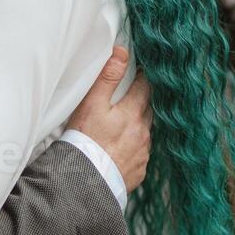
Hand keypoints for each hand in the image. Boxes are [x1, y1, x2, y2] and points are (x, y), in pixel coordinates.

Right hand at [66, 46, 152, 191]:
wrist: (85, 181)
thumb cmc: (85, 140)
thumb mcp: (91, 103)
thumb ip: (107, 77)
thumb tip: (122, 52)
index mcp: (133, 112)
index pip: (146, 87)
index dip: (143, 77)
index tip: (140, 72)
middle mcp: (143, 132)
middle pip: (149, 109)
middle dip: (144, 101)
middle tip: (134, 95)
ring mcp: (143, 153)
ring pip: (146, 132)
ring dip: (139, 126)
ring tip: (125, 125)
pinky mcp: (139, 170)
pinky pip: (141, 154)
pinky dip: (134, 148)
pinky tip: (121, 149)